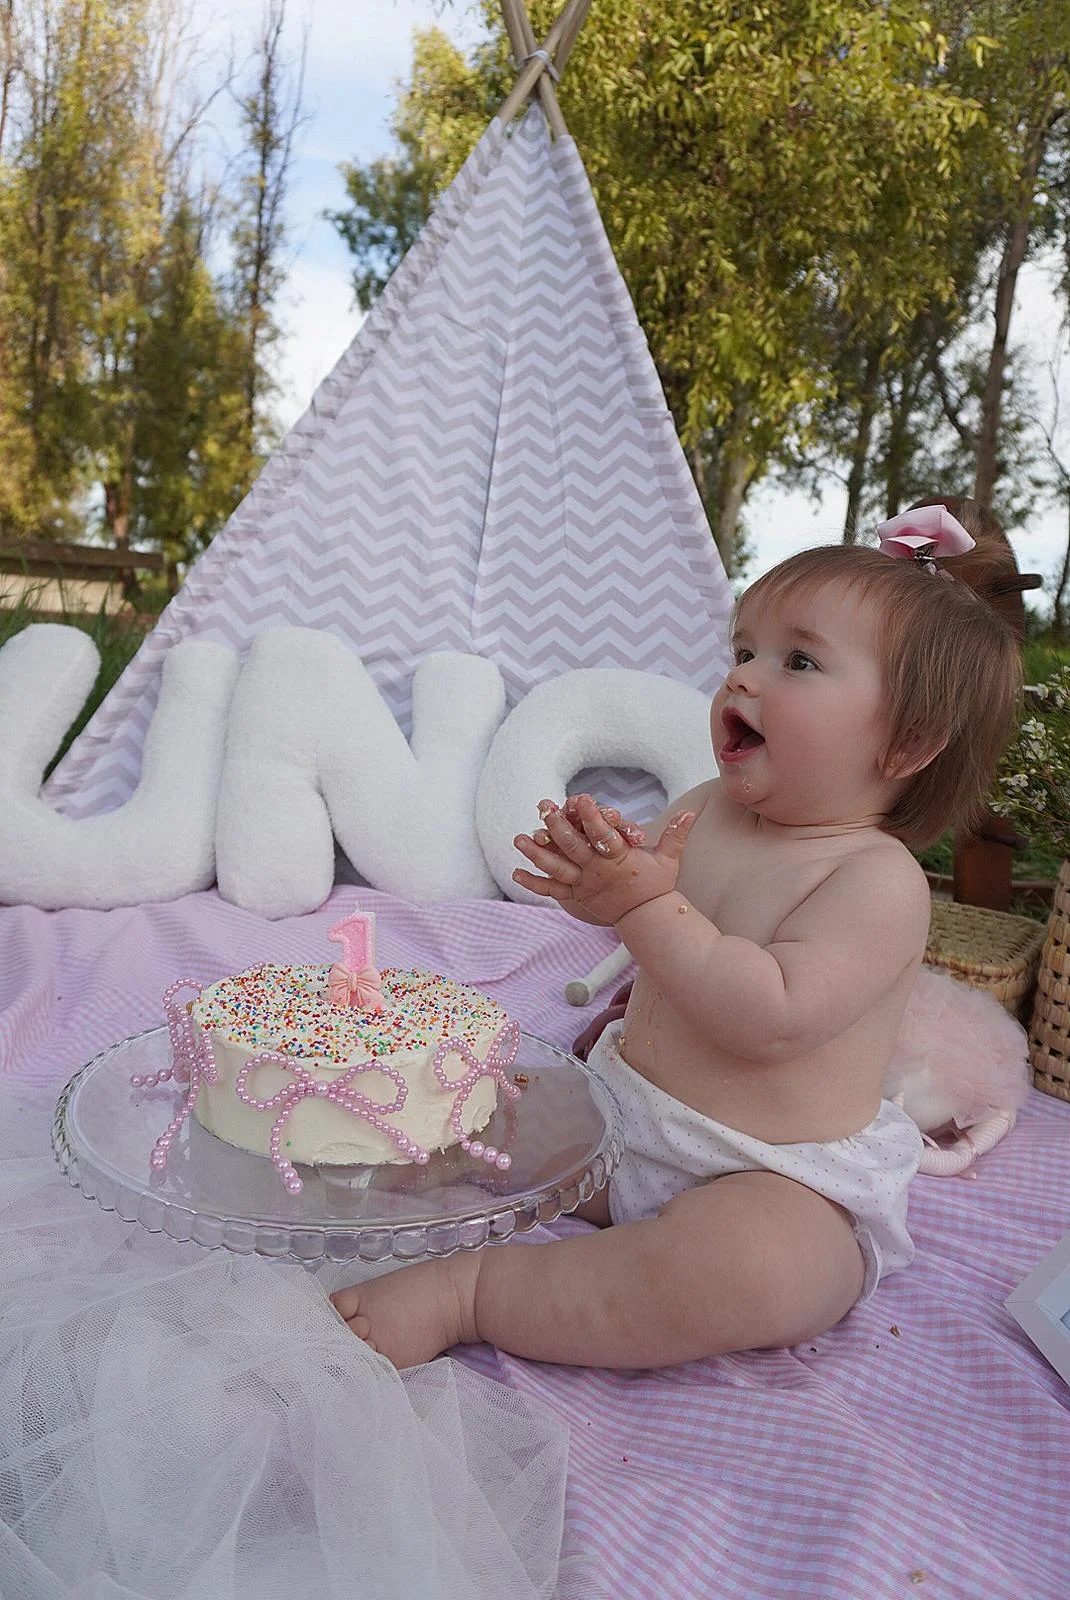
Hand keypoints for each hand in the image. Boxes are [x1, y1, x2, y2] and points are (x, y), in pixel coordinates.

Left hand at [513, 794, 694, 925]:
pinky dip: (534, 883)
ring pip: (557, 868)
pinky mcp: (577, 897)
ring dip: (537, 854)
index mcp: (619, 859)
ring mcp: (584, 885)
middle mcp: (598, 872)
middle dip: (558, 828)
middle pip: (574, 848)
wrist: (649, 920)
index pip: (603, 835)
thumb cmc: (658, 887)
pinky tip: (516, 873)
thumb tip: (690, 813)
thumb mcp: (669, 860)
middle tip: (544, 809)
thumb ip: (676, 835)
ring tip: (519, 838)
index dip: (592, 816)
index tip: (581, 798)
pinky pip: (553, 891)